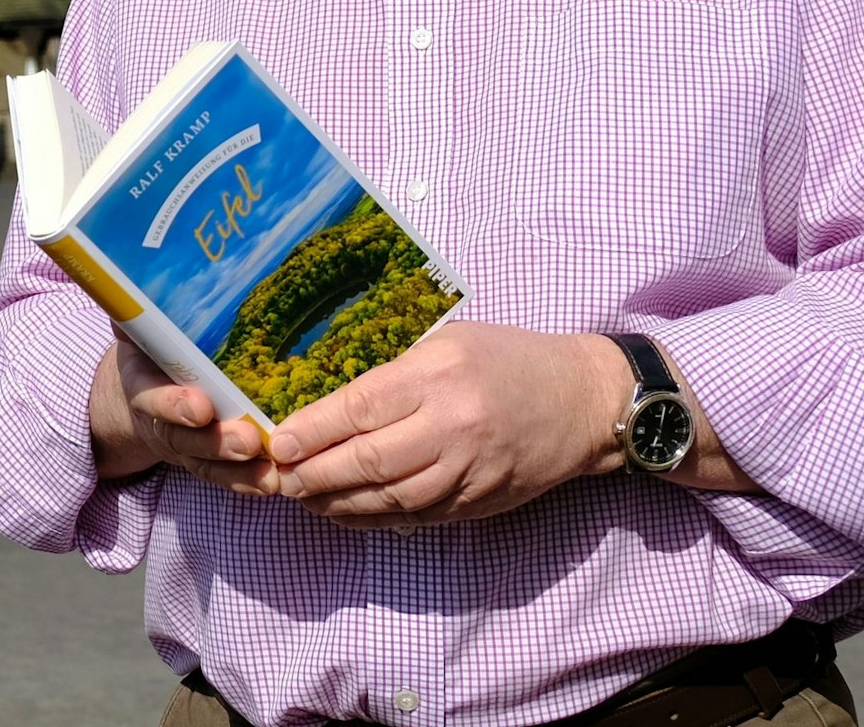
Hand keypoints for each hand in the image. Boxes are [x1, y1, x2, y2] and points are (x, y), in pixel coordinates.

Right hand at [89, 332, 274, 492]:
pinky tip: (271, 482)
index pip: (153, 399)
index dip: (174, 405)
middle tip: (248, 440)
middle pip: (185, 439)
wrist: (140, 389)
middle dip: (216, 443)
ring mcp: (183, 447)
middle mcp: (160, 423)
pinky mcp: (204, 461)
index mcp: (141, 387)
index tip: (201, 406)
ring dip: (238, 470)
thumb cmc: (146, 352)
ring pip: (206, 464)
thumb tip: (134, 297)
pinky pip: (223, 476)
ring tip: (269, 473)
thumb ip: (135, 319)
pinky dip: (246, 482)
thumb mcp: (136, 333)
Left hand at [267, 324, 627, 526]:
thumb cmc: (508, 358)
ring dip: (341, 503)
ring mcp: (469, 470)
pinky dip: (379, 519)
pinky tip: (349, 514)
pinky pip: (421, 517)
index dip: (316, 428)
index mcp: (438, 376)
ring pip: (392, 497)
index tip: (280, 441)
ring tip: (304, 499)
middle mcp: (452, 425)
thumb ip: (397, 373)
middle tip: (280, 477)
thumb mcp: (448, 342)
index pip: (362, 406)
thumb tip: (335, 406)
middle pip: (371, 459)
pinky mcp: (482, 501)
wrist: (583, 401)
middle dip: (317, 473)